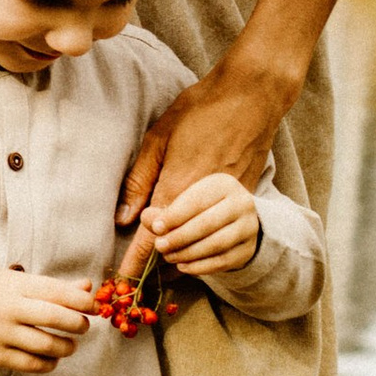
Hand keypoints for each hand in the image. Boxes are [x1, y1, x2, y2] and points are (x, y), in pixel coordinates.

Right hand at [0, 267, 94, 375]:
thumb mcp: (21, 282)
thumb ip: (55, 287)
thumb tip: (88, 287)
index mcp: (16, 286)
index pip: (56, 291)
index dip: (81, 300)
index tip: (94, 306)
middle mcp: (9, 309)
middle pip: (53, 317)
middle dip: (77, 323)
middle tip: (83, 326)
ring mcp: (1, 333)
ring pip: (45, 345)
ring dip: (67, 347)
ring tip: (70, 344)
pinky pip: (32, 364)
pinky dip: (49, 363)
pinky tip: (53, 357)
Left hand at [114, 0, 344, 267]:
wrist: (252, 96)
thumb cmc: (200, 110)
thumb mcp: (159, 137)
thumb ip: (140, 180)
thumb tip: (125, 218)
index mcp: (179, 182)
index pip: (152, 232)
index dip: (136, 258)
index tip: (123, 279)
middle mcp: (207, 197)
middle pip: (178, 242)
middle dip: (157, 256)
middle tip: (140, 264)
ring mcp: (234, 201)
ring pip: (206, 246)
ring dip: (183, 258)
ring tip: (167, 258)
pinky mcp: (250, 200)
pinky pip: (229, 241)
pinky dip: (211, 255)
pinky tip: (195, 256)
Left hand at [138, 168, 260, 280]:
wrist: (237, 219)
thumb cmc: (203, 206)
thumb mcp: (186, 200)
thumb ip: (165, 209)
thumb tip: (148, 220)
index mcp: (223, 184)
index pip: (197, 201)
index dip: (174, 216)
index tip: (155, 228)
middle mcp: (242, 203)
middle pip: (208, 223)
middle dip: (180, 237)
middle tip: (160, 245)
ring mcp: (249, 228)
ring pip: (216, 244)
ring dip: (188, 253)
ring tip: (169, 256)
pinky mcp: (248, 249)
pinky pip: (223, 261)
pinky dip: (200, 266)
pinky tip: (183, 266)